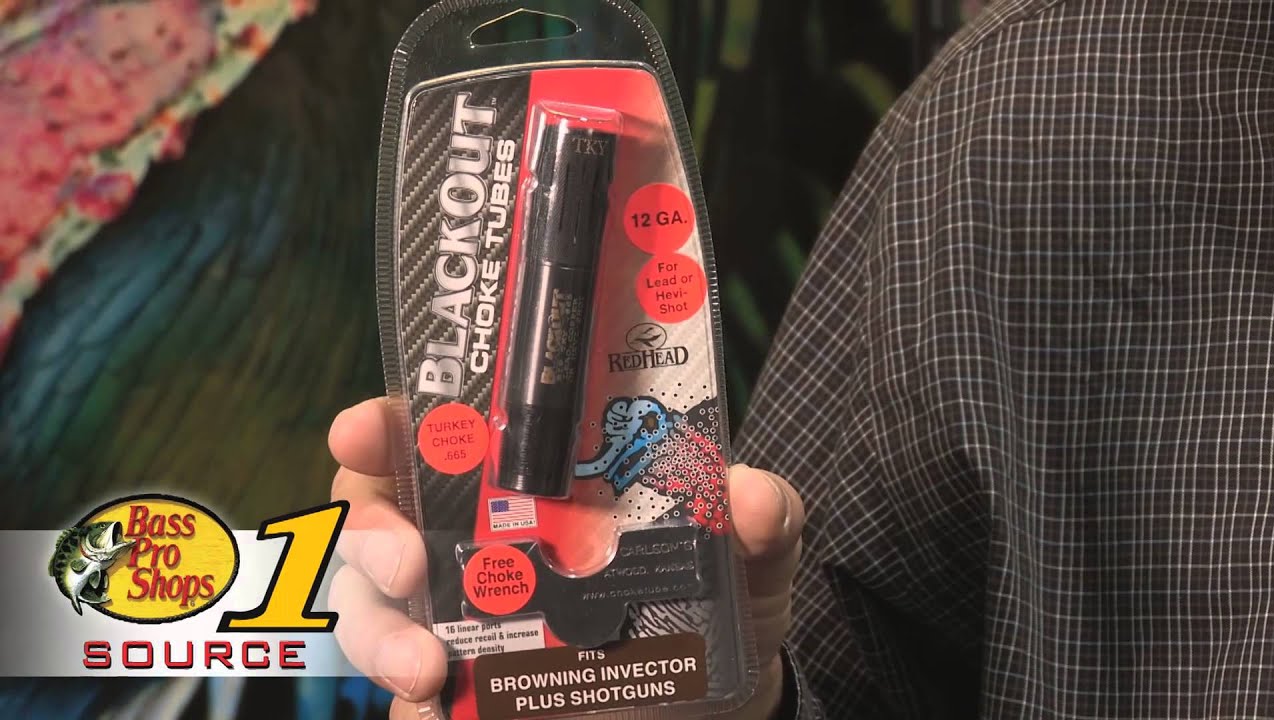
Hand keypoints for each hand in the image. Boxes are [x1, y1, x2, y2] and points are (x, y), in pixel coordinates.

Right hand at [326, 398, 804, 719]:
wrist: (705, 714)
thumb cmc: (714, 610)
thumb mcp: (747, 563)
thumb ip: (762, 525)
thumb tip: (755, 496)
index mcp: (534, 483)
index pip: (444, 435)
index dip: (392, 422)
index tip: (366, 427)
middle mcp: (479, 541)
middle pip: (379, 514)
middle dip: (370, 530)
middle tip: (402, 561)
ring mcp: (459, 620)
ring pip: (369, 609)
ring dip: (378, 633)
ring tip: (428, 670)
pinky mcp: (458, 694)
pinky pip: (405, 698)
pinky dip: (409, 706)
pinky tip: (438, 712)